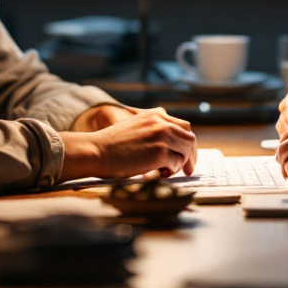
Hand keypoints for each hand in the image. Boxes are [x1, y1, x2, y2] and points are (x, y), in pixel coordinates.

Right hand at [60, 108, 196, 180]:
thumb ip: (155, 130)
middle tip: (188, 170)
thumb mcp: (137, 127)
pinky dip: (170, 171)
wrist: (97, 151)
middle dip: (190, 155)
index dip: (187, 143)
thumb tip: (173, 146)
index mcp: (156, 114)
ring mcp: (162, 136)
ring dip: (180, 164)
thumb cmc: (113, 145)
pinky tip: (159, 173)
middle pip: (190, 138)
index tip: (186, 156)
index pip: (183, 126)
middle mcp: (161, 122)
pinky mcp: (160, 152)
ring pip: (186, 151)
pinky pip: (175, 164)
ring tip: (166, 171)